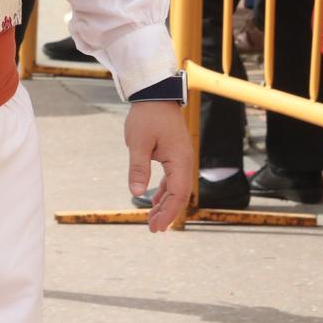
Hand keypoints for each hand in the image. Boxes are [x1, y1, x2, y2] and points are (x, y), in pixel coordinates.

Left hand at [125, 101, 193, 231]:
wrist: (155, 94)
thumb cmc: (147, 116)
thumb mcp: (138, 143)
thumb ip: (138, 168)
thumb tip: (137, 194)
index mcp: (179, 160)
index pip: (177, 194)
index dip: (168, 213)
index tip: (157, 227)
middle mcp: (185, 162)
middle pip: (180, 195)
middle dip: (167, 213)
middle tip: (153, 229)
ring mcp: (181, 158)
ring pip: (177, 188)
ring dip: (165, 204)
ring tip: (153, 220)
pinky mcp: (175, 154)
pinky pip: (173, 179)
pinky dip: (165, 192)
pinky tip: (155, 200)